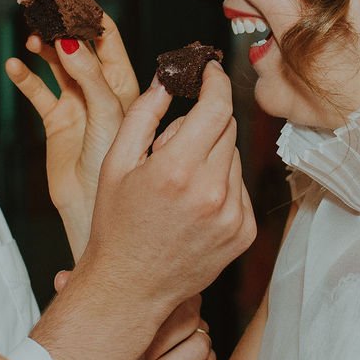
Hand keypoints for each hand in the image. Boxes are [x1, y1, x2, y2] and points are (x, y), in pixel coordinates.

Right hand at [5, 14, 140, 256]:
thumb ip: (91, 77)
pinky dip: (26, 77)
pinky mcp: (57, 120)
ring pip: (56, 62)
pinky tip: (15, 66)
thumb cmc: (118, 171)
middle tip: (38, 0)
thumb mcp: (108, 115)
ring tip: (31, 34)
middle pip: (78, 42)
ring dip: (43, 44)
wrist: (95, 212)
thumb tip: (69, 39)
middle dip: (58, 20)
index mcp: (124, 83)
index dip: (88, 13)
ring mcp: (78, 103)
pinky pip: (38, 91)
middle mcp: (102, 88)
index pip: (107, 36)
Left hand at [54, 272, 214, 359]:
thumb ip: (83, 293)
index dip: (153, 326)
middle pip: (192, 324)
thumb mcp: (95, 313)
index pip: (175, 300)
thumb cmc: (107, 334)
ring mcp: (198, 339)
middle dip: (161, 351)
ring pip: (202, 349)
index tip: (128, 348)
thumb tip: (62, 279)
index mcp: (165, 295)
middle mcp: (186, 314)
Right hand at [78, 62, 255, 318]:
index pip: (217, 106)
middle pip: (227, 128)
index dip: (216, 81)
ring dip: (212, 155)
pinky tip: (193, 204)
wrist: (129, 288)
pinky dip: (221, 184)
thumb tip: (167, 78)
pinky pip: (240, 187)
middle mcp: (212, 192)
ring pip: (234, 157)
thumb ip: (144, 114)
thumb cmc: (116, 226)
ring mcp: (233, 215)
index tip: (210, 71)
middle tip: (173, 144)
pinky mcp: (244, 232)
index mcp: (178, 170)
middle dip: (204, 123)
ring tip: (178, 183)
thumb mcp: (115, 163)